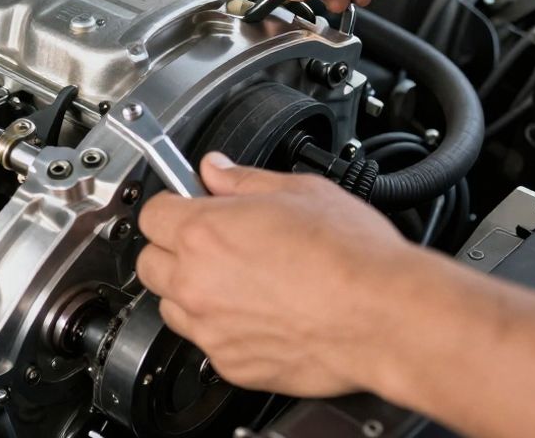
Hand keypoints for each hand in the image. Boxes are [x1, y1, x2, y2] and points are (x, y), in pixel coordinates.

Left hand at [135, 151, 425, 397]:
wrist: (384, 315)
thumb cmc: (351, 255)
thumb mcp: (298, 191)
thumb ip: (243, 180)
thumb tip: (217, 170)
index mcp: (204, 232)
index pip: (152, 213)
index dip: (173, 206)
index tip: (191, 206)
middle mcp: (197, 283)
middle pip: (151, 263)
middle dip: (174, 250)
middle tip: (213, 244)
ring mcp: (212, 329)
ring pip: (172, 308)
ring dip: (192, 293)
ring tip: (239, 282)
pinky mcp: (232, 365)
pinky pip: (207, 344)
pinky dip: (223, 330)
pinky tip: (260, 314)